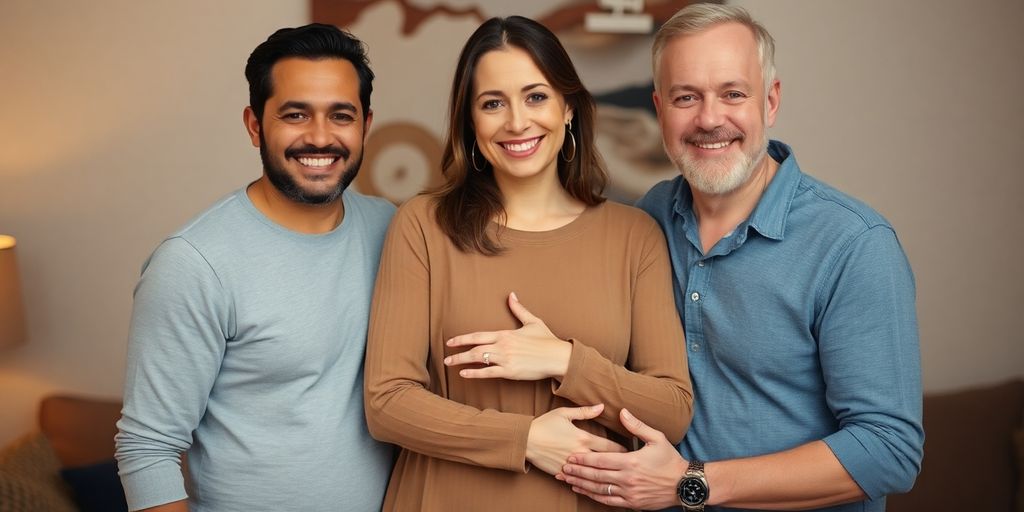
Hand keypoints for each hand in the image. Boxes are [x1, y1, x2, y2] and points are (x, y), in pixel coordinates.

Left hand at [444, 292, 571, 380]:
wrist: (559, 356)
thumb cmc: (547, 340)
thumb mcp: (532, 321)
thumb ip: (519, 309)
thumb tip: (511, 295)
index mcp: (505, 334)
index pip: (478, 335)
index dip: (462, 338)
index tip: (450, 341)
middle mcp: (502, 345)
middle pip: (474, 348)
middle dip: (458, 352)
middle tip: (445, 358)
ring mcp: (505, 359)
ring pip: (478, 360)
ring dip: (462, 362)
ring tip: (450, 365)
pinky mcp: (510, 372)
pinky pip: (488, 373)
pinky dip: (474, 373)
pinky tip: (464, 374)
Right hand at [527, 404, 626, 475]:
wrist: (525, 440)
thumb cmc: (544, 424)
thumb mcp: (564, 413)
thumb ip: (585, 411)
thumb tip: (601, 406)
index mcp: (583, 437)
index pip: (610, 446)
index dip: (622, 450)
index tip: (630, 452)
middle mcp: (580, 453)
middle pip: (606, 462)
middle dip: (618, 464)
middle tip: (628, 466)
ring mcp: (571, 465)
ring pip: (594, 474)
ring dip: (605, 475)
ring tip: (616, 477)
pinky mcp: (562, 473)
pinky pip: (579, 480)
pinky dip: (587, 481)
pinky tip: (595, 483)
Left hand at [558, 408, 687, 509]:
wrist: (684, 484)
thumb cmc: (670, 460)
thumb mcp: (657, 438)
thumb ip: (637, 426)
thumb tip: (622, 411)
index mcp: (631, 462)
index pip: (601, 460)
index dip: (584, 459)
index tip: (571, 456)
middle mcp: (628, 479)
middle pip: (596, 476)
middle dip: (577, 472)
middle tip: (563, 468)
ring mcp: (629, 493)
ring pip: (599, 490)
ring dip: (582, 485)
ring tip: (568, 480)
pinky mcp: (632, 503)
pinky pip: (608, 501)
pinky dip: (594, 497)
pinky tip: (584, 492)